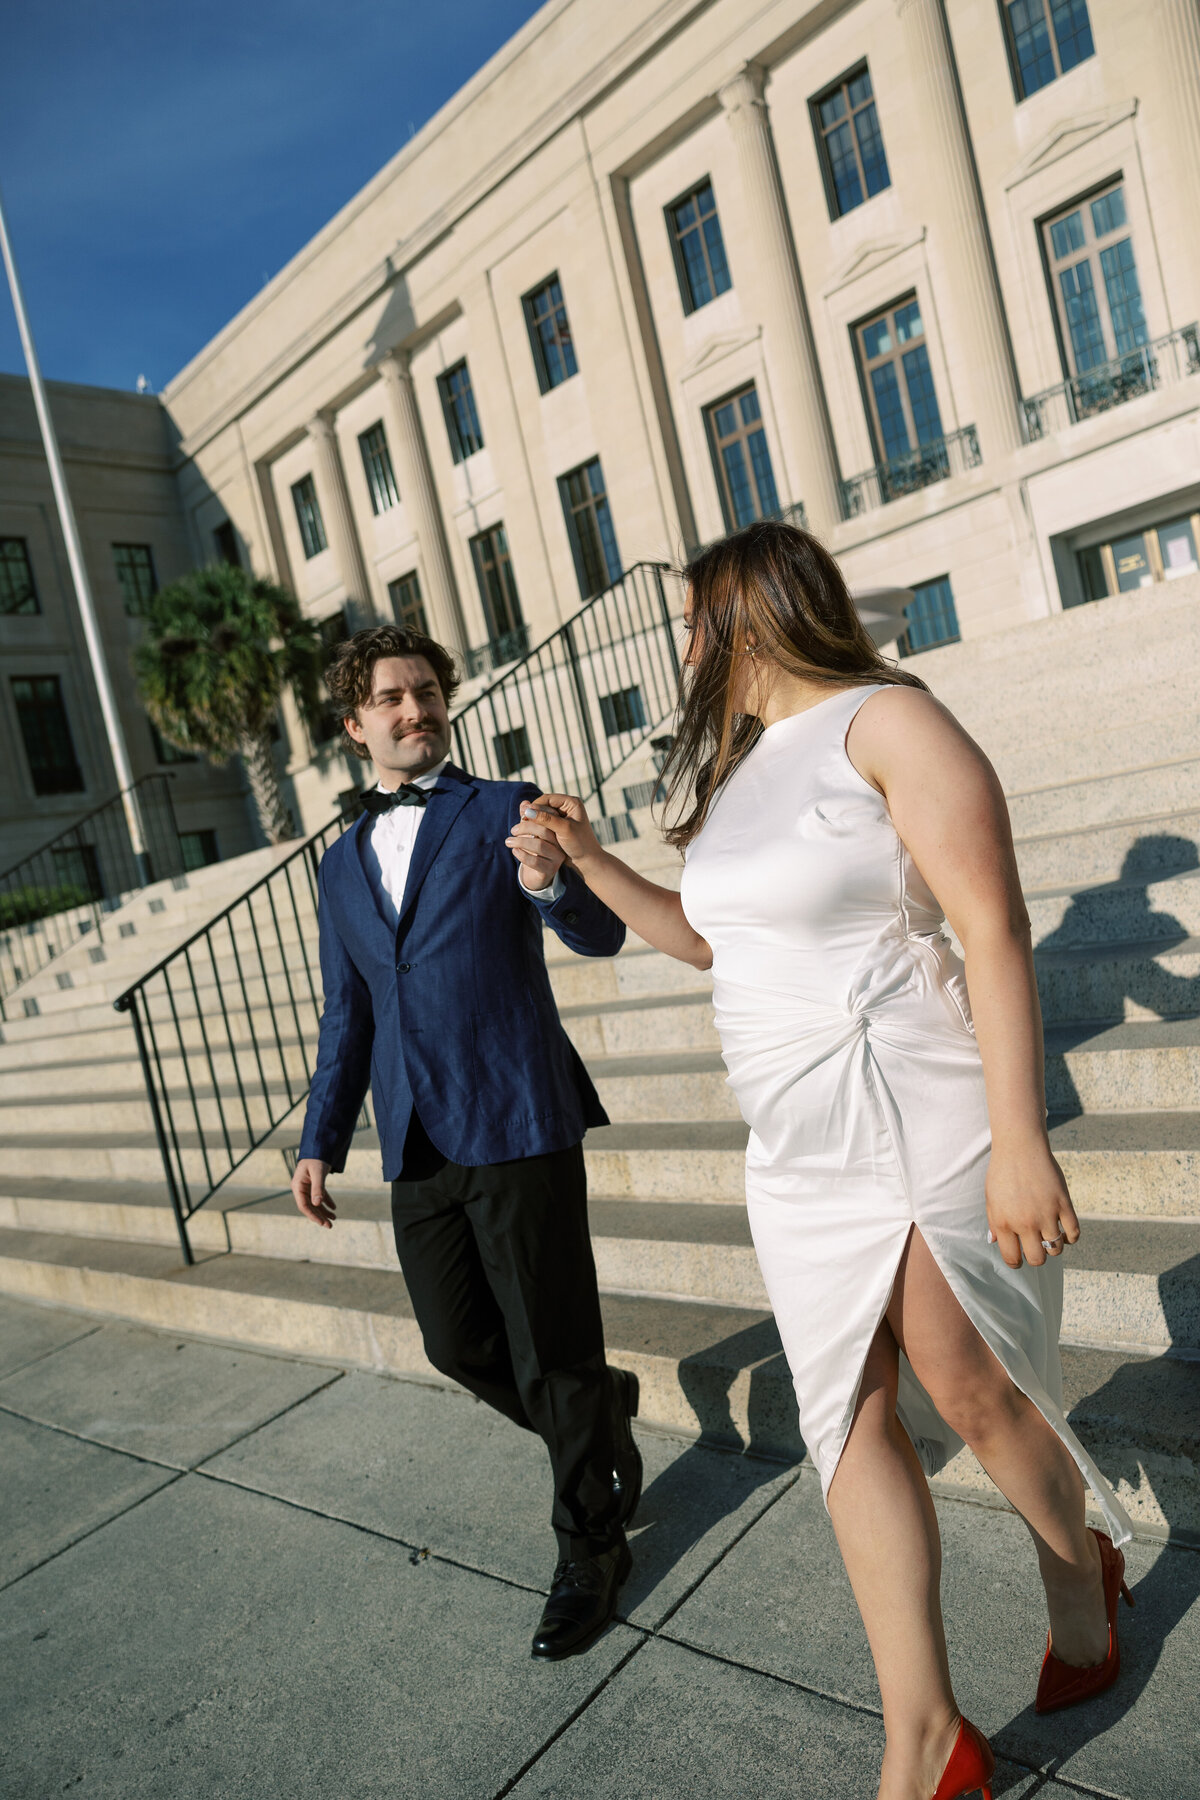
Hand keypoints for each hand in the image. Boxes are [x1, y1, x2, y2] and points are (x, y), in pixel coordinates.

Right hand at [292, 1158, 335, 1227]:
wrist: (319, 1147)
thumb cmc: (316, 1158)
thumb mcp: (318, 1173)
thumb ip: (318, 1188)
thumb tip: (317, 1204)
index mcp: (298, 1186)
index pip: (304, 1205)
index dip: (313, 1215)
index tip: (322, 1223)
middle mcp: (301, 1188)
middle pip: (310, 1206)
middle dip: (320, 1216)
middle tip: (330, 1226)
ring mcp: (307, 1187)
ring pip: (315, 1203)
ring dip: (324, 1211)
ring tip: (334, 1219)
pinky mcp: (314, 1184)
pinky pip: (320, 1196)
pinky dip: (327, 1202)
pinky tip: (334, 1208)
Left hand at [505, 800, 567, 892]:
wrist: (537, 873)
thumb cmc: (534, 848)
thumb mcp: (530, 832)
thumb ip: (527, 818)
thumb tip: (524, 803)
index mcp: (557, 831)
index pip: (550, 818)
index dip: (535, 814)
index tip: (522, 814)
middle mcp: (560, 844)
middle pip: (545, 831)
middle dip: (526, 827)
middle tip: (512, 830)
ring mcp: (557, 858)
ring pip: (540, 846)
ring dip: (521, 841)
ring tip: (508, 841)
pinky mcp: (550, 870)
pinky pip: (536, 861)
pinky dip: (522, 855)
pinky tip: (514, 851)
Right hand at [507, 793, 605, 872]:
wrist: (587, 860)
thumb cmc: (580, 844)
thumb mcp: (563, 829)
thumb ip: (546, 819)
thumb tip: (527, 810)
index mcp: (572, 802)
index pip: (547, 799)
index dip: (534, 806)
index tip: (523, 816)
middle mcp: (567, 807)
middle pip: (544, 805)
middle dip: (533, 814)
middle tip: (521, 822)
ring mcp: (563, 816)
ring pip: (543, 815)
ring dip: (534, 821)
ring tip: (523, 828)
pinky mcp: (559, 826)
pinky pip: (544, 823)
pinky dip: (537, 827)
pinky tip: (530, 833)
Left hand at [985, 1142, 1078, 1268]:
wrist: (1020, 1147)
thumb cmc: (1002, 1172)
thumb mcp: (991, 1199)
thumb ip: (995, 1223)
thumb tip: (996, 1242)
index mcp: (1004, 1223)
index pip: (1012, 1258)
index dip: (1016, 1262)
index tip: (1019, 1257)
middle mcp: (1025, 1222)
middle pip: (1038, 1259)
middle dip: (1036, 1256)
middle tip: (1035, 1247)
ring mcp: (1047, 1214)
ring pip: (1056, 1249)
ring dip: (1054, 1247)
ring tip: (1049, 1237)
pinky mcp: (1063, 1204)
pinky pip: (1074, 1233)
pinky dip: (1071, 1238)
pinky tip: (1064, 1231)